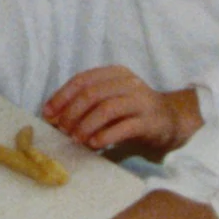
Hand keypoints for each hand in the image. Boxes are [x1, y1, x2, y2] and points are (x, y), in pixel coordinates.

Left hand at [43, 67, 197, 157]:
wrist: (170, 120)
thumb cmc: (132, 111)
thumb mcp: (109, 100)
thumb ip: (86, 103)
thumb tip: (53, 117)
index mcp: (114, 73)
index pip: (82, 80)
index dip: (62, 96)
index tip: (48, 114)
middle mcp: (128, 83)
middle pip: (92, 94)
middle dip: (72, 113)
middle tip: (62, 130)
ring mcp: (141, 101)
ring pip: (106, 109)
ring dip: (86, 125)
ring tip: (76, 139)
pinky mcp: (150, 121)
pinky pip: (124, 127)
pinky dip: (105, 136)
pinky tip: (94, 144)